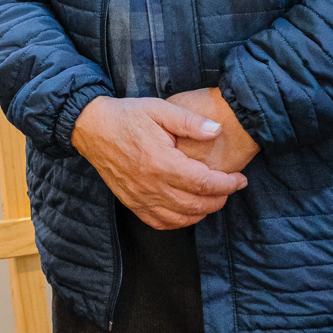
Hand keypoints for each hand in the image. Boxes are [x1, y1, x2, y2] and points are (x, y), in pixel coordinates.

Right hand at [71, 95, 247, 229]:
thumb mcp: (160, 109)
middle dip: (220, 199)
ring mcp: (140, 197)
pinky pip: (160, 223)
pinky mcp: (132, 203)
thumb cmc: (127, 116)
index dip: (227, 184)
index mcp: (161, 162)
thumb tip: (217, 131)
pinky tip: (189, 211)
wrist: (92, 127)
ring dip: (203, 212)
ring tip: (213, 198)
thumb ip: (190, 121)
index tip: (240, 179)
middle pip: (196, 204)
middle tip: (231, 187)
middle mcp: (151, 185)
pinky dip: (180, 222)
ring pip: (181, 218)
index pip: (203, 183)